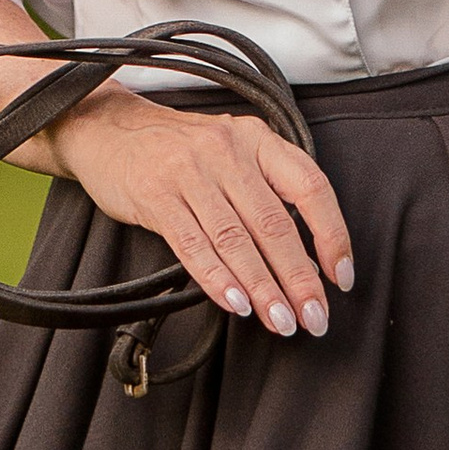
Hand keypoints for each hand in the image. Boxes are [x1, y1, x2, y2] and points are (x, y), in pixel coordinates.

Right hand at [50, 87, 352, 338]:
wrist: (108, 128)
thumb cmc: (178, 149)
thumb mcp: (230, 151)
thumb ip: (265, 193)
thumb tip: (306, 261)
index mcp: (256, 139)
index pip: (310, 186)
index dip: (332, 234)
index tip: (340, 276)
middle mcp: (227, 151)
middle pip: (273, 223)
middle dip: (298, 277)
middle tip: (314, 316)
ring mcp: (189, 172)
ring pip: (236, 239)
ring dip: (263, 288)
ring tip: (280, 321)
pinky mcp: (156, 195)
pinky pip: (194, 245)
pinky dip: (218, 279)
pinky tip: (236, 303)